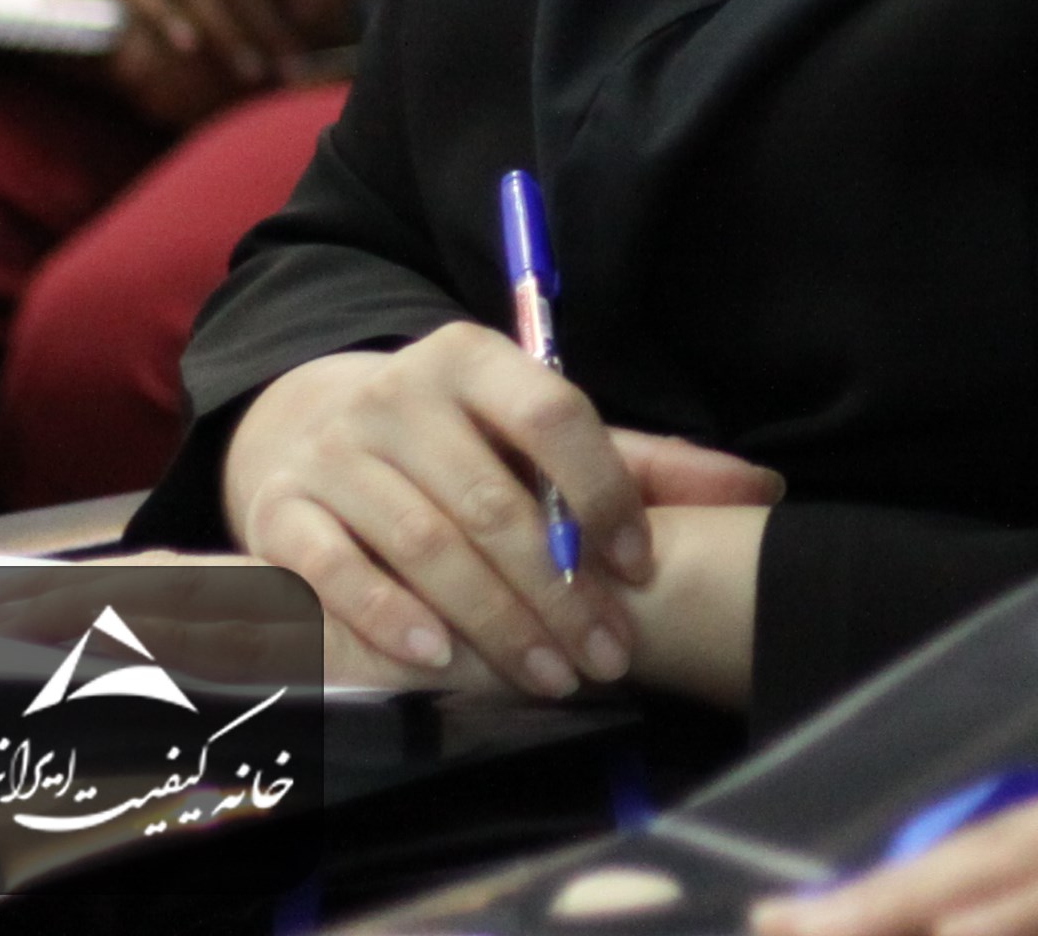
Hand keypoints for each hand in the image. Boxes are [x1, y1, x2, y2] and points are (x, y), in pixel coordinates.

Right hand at [219, 329, 779, 697]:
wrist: (303, 426)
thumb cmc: (453, 442)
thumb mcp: (534, 433)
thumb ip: (638, 463)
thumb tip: (761, 491)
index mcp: (472, 359)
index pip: (551, 413)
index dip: (602, 493)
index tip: (638, 568)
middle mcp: (397, 394)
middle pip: (491, 500)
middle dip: (558, 591)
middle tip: (605, 658)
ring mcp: (332, 452)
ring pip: (424, 545)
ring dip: (494, 622)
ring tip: (552, 677)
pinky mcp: (277, 511)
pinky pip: (332, 570)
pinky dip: (386, 617)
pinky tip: (437, 659)